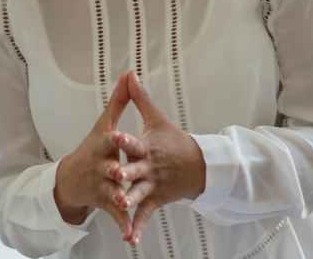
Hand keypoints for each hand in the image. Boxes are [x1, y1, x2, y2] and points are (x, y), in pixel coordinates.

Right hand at [54, 75, 149, 239]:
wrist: (70, 180)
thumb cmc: (92, 149)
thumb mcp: (104, 126)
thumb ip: (120, 101)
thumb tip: (130, 73)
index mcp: (102, 147)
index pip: (109, 140)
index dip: (115, 138)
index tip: (119, 134)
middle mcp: (100, 166)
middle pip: (108, 167)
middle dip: (114, 170)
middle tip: (119, 172)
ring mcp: (102, 186)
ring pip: (111, 191)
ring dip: (117, 197)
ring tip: (125, 203)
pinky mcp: (106, 203)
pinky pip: (117, 214)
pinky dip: (124, 224)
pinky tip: (131, 235)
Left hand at [109, 71, 205, 244]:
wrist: (199, 166)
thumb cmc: (174, 141)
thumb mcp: (157, 119)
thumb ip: (139, 98)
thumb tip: (129, 73)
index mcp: (147, 147)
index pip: (135, 141)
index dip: (124, 138)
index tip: (113, 134)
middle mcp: (149, 168)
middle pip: (135, 170)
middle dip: (125, 171)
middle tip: (114, 172)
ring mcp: (152, 186)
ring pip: (138, 193)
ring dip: (129, 199)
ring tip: (119, 205)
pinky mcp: (154, 201)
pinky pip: (144, 216)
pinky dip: (137, 228)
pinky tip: (129, 239)